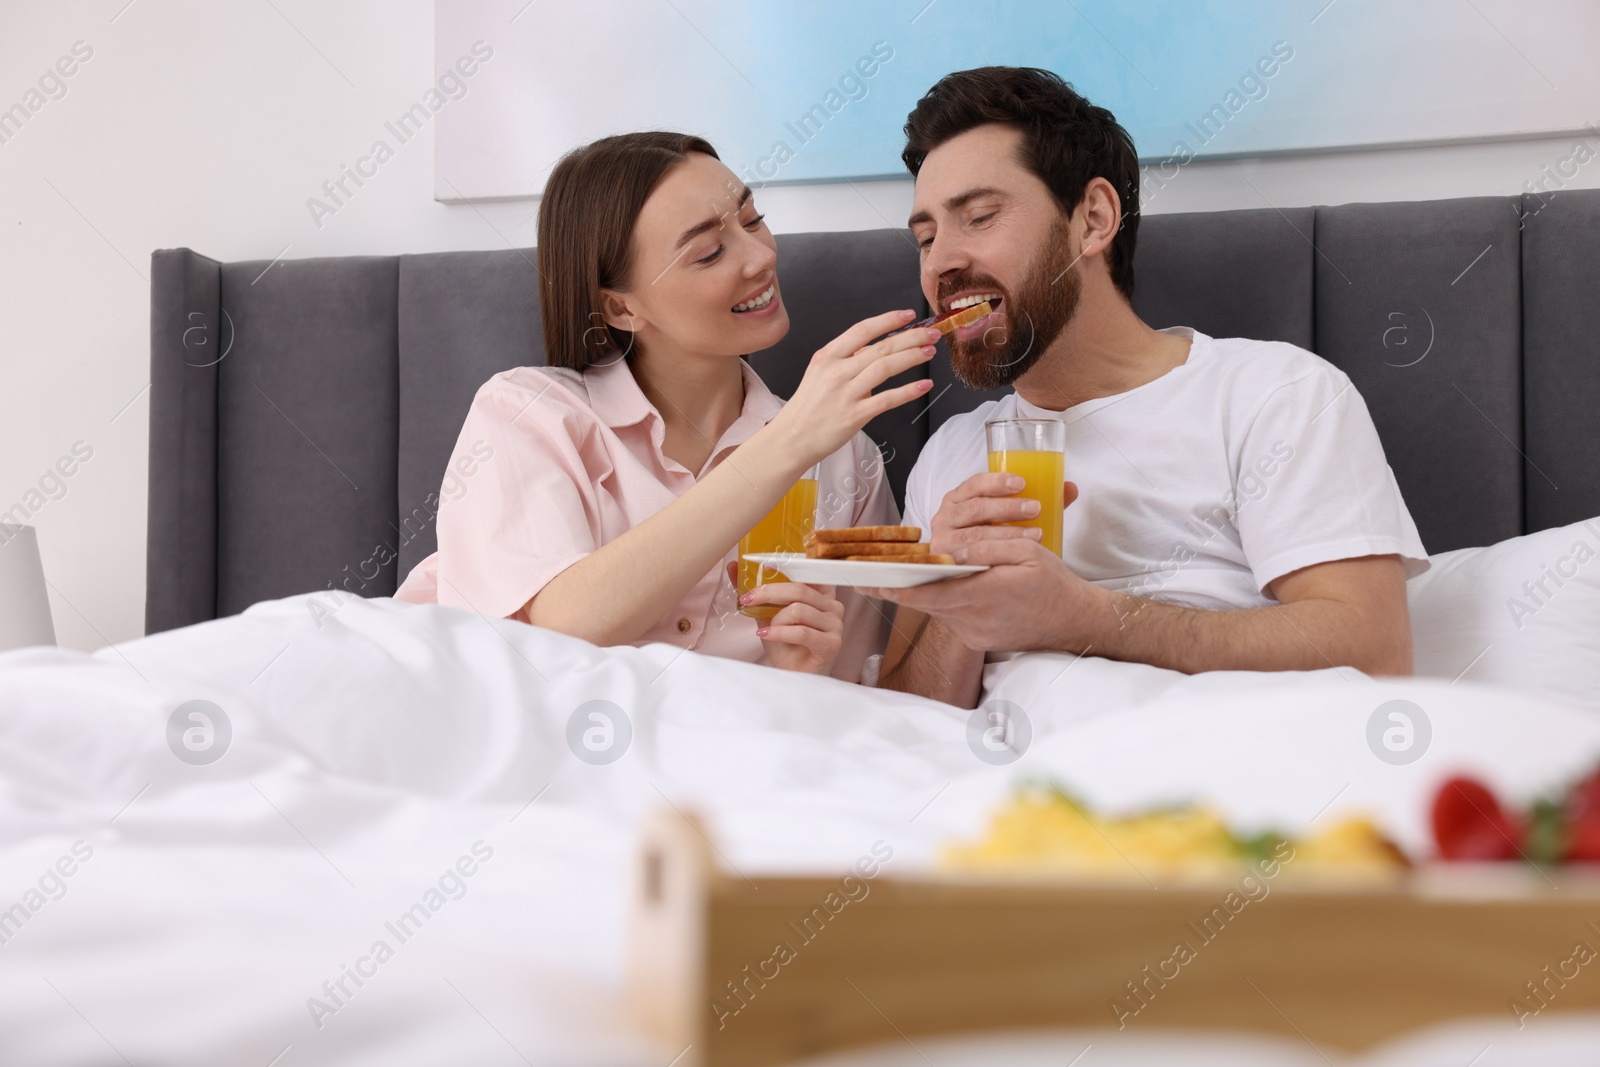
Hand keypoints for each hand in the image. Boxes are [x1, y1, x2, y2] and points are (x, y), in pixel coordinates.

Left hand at [726, 562, 844, 673]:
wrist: (791, 675)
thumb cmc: (784, 644)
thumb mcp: (766, 613)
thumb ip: (755, 592)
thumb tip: (733, 567)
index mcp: (821, 594)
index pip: (807, 573)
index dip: (787, 567)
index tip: (764, 566)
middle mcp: (833, 606)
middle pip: (800, 589)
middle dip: (769, 593)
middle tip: (747, 600)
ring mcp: (835, 624)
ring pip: (799, 610)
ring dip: (776, 620)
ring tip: (766, 630)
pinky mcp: (832, 643)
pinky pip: (802, 632)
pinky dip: (780, 633)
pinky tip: (767, 635)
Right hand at [766, 310, 938, 462]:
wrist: (791, 438)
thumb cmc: (808, 407)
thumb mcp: (820, 374)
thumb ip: (847, 360)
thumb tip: (878, 349)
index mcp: (827, 357)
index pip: (862, 330)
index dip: (888, 320)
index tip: (908, 315)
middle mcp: (836, 371)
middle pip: (880, 347)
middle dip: (911, 337)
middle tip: (931, 333)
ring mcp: (845, 393)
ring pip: (885, 367)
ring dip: (912, 357)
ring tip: (930, 352)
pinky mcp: (854, 415)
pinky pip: (887, 399)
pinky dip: (909, 391)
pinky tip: (924, 385)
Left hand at [864, 538, 1108, 652]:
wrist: (1075, 622)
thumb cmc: (1053, 583)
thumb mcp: (1027, 552)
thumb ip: (986, 548)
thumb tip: (948, 550)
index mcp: (984, 595)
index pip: (927, 593)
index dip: (895, 587)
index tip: (869, 581)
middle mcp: (974, 620)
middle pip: (926, 602)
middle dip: (902, 587)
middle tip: (871, 575)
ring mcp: (975, 635)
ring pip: (938, 609)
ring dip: (926, 593)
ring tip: (907, 574)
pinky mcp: (978, 641)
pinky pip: (952, 617)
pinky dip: (947, 601)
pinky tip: (951, 587)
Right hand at [928, 472, 1079, 555]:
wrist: (976, 573)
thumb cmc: (995, 539)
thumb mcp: (1013, 517)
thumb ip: (1041, 501)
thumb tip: (1071, 488)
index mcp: (959, 498)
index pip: (974, 484)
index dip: (997, 482)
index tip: (1022, 483)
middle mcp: (946, 517)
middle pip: (976, 509)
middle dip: (1007, 508)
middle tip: (1035, 509)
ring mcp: (943, 541)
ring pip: (975, 535)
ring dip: (1007, 534)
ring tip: (1036, 534)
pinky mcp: (945, 564)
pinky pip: (968, 559)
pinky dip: (990, 557)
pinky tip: (1009, 558)